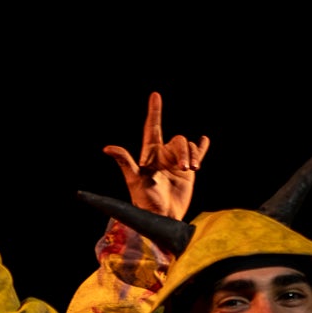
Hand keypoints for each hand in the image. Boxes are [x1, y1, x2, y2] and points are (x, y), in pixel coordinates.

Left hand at [103, 92, 208, 221]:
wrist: (162, 217)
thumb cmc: (145, 200)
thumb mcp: (134, 179)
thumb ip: (125, 161)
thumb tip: (107, 148)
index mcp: (150, 154)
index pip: (153, 127)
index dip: (154, 111)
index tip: (155, 95)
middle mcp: (163, 156)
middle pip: (178, 140)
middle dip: (183, 151)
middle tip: (184, 168)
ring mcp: (176, 163)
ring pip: (189, 147)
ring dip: (193, 154)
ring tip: (193, 169)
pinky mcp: (188, 173)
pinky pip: (197, 154)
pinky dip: (201, 148)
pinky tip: (205, 140)